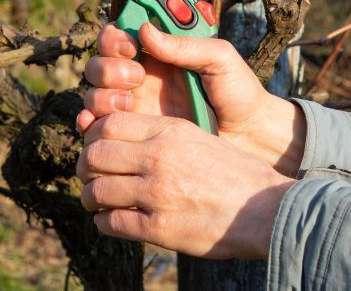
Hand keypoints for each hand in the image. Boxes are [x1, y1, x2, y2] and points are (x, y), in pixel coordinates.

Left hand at [76, 112, 294, 258]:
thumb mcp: (199, 138)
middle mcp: (159, 157)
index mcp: (170, 130)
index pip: (108, 123)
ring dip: (92, 198)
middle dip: (86, 167)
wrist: (264, 209)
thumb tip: (123, 143)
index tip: (97, 147)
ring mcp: (157, 193)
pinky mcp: (158, 227)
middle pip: (94, 154)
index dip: (93, 136)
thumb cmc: (235, 174)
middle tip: (91, 176)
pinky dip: (105, 223)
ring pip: (97, 190)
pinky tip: (114, 220)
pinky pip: (111, 223)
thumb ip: (161, 137)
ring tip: (99, 202)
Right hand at [79, 23, 304, 176]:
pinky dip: (89, 124)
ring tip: (129, 103)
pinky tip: (97, 125)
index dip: (116, 36)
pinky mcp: (133, 136)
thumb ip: (185, 45)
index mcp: (160, 53)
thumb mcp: (220, 59)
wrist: (250, 136)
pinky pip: (98, 129)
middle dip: (108, 67)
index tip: (130, 45)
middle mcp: (141, 78)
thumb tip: (145, 30)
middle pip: (100, 64)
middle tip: (136, 77)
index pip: (121, 36)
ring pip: (94, 93)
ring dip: (102, 95)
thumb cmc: (240, 93)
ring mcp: (135, 108)